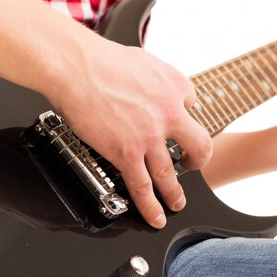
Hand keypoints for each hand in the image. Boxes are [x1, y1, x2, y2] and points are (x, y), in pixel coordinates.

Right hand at [49, 37, 212, 228]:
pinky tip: (155, 217)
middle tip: (191, 164)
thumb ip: (156, 77)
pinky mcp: (127, 153)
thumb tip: (153, 88)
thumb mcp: (143, 60)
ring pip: (171, 174)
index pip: (191, 104)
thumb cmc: (100, 59)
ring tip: (177, 202)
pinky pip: (143, 187)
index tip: (173, 121)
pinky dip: (151, 207)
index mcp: (175, 86)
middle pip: (199, 144)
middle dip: (198, 159)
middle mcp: (170, 113)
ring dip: (175, 192)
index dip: (181, 114)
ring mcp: (150, 136)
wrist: (76, 67)